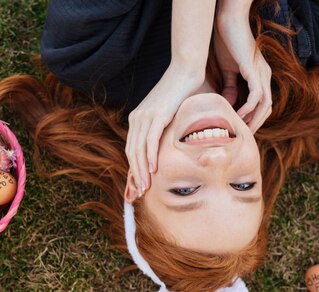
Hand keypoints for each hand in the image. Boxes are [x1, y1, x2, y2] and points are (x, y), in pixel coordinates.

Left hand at [126, 64, 203, 193]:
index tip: (138, 186)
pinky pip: (150, 140)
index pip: (132, 150)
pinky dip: (150, 156)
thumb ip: (166, 130)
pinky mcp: (157, 114)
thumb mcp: (170, 115)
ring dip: (142, 171)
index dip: (134, 169)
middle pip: (132, 153)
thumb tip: (172, 147)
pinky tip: (153, 169)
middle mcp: (138, 118)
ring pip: (139, 149)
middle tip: (140, 193)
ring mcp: (146, 116)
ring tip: (146, 187)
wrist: (186, 71)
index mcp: (138, 119)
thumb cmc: (182, 92)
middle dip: (136, 175)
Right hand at [215, 2, 271, 132]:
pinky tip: (237, 114)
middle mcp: (265, 76)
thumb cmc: (226, 43)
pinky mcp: (255, 71)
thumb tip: (229, 103)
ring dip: (253, 120)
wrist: (227, 23)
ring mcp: (262, 74)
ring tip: (240, 130)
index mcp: (260, 76)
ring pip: (265, 105)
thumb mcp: (227, 70)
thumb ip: (229, 86)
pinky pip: (256, 96)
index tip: (241, 129)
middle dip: (256, 124)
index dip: (254, 119)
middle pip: (267, 109)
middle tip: (243, 136)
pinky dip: (247, 108)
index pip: (262, 104)